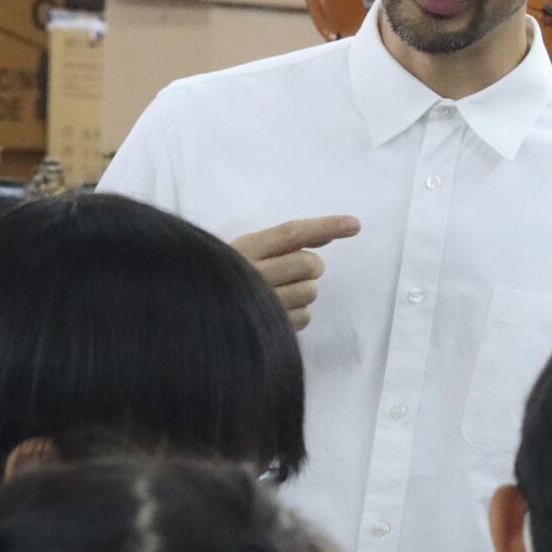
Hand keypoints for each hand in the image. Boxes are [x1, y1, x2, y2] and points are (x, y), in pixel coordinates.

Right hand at [231, 215, 361, 332]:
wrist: (196, 317)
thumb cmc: (228, 276)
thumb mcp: (248, 251)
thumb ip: (285, 242)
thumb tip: (329, 235)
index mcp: (245, 248)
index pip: (292, 233)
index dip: (326, 226)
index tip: (355, 224)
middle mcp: (252, 274)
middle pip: (309, 263)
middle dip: (312, 266)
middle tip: (296, 271)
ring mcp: (261, 303)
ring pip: (311, 291)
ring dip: (304, 291)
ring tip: (279, 293)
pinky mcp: (269, 327)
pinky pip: (305, 316)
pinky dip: (298, 313)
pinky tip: (278, 311)